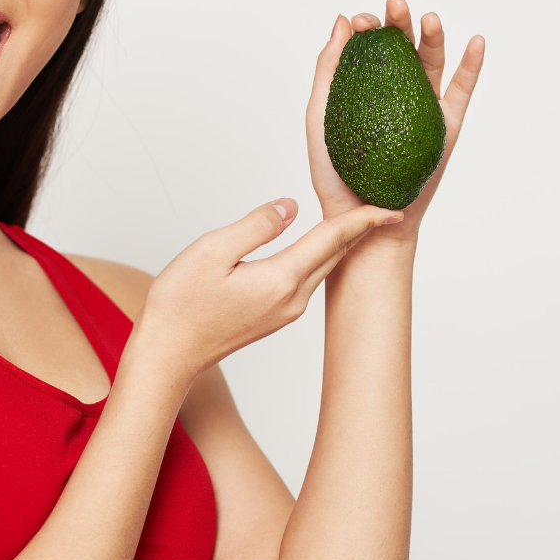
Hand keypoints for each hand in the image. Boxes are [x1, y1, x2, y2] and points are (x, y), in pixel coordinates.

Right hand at [139, 200, 401, 380]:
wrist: (169, 353)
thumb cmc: (181, 304)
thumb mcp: (212, 251)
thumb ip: (256, 225)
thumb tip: (290, 207)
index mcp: (281, 280)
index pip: (332, 239)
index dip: (362, 219)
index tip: (391, 207)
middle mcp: (292, 300)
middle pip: (336, 256)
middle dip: (361, 230)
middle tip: (383, 206)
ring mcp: (286, 312)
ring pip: (324, 270)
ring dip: (341, 245)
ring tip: (357, 222)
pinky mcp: (275, 318)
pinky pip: (308, 281)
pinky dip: (320, 259)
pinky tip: (318, 248)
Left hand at [305, 0, 484, 241]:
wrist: (361, 218)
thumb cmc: (336, 174)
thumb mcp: (320, 116)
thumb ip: (328, 70)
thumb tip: (342, 21)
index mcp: (362, 87)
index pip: (367, 47)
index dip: (366, 28)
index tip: (361, 21)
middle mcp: (393, 92)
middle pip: (401, 47)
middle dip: (398, 22)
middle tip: (394, 4)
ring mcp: (421, 107)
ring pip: (431, 63)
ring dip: (433, 36)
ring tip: (429, 17)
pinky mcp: (445, 125)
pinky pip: (461, 91)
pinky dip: (472, 65)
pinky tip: (475, 41)